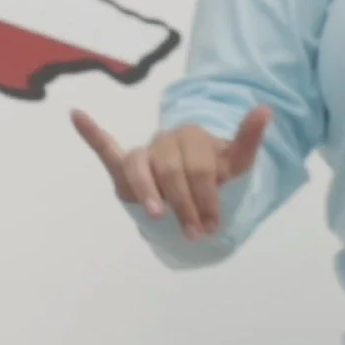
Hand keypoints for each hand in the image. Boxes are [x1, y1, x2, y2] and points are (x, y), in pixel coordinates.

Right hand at [71, 105, 271, 238]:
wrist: (195, 184)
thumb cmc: (214, 176)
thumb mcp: (235, 165)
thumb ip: (247, 141)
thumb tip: (266, 110)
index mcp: (192, 138)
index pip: (197, 168)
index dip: (206, 199)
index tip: (212, 225)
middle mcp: (165, 141)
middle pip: (170, 172)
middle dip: (184, 205)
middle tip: (195, 233)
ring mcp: (144, 154)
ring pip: (138, 166)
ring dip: (146, 190)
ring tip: (155, 213)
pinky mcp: (125, 169)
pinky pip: (107, 149)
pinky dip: (92, 135)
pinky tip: (77, 116)